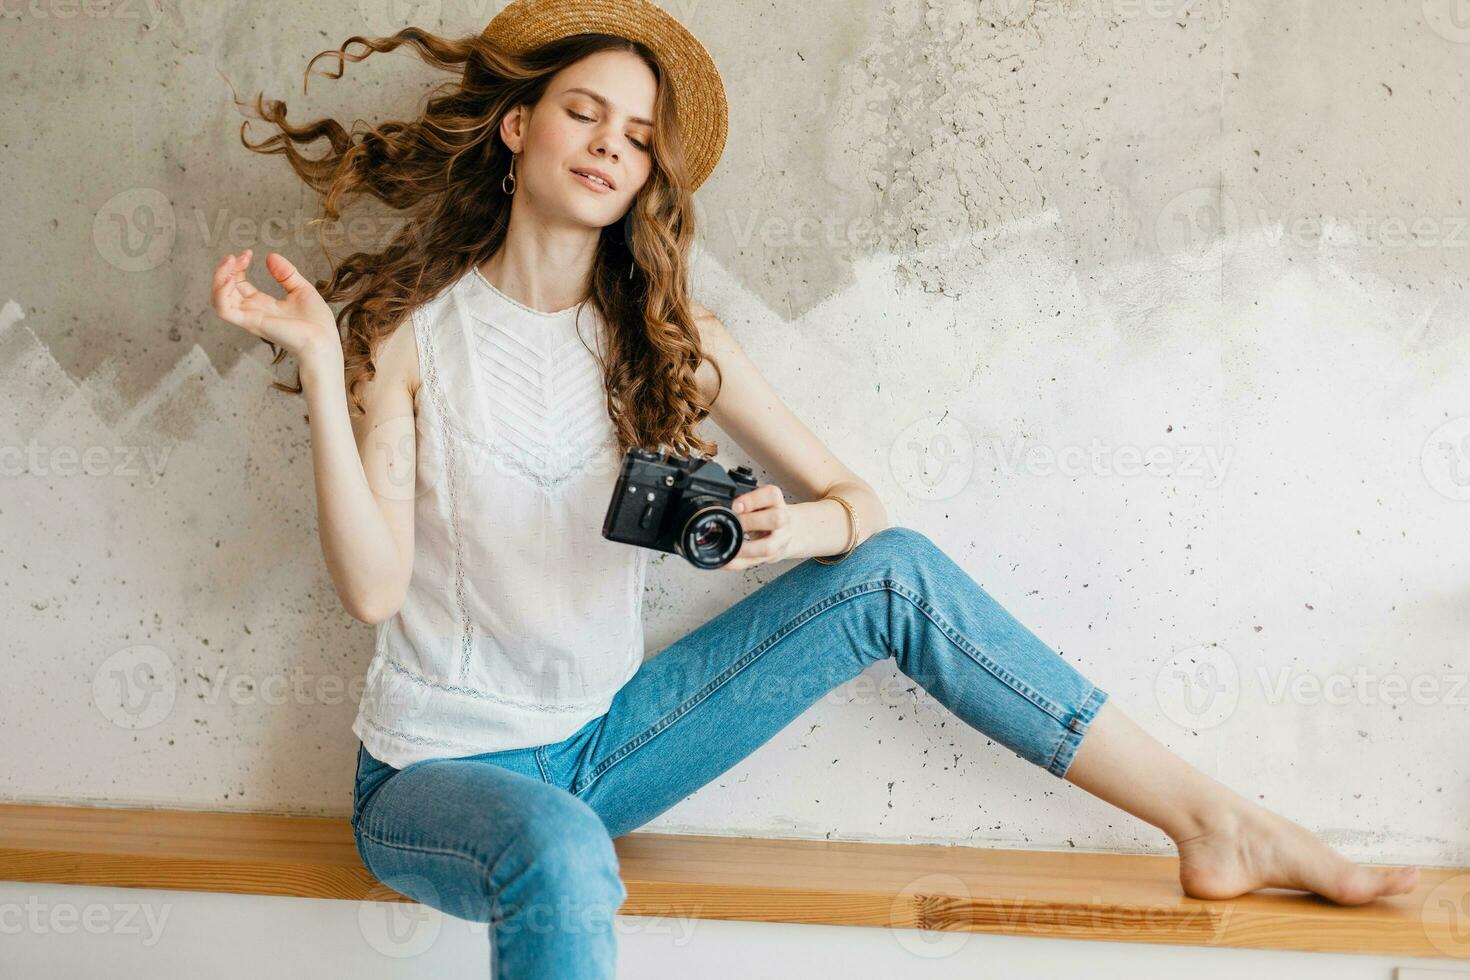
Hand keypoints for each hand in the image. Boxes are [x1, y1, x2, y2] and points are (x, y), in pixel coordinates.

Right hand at [210, 249, 341, 365]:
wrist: (324, 340)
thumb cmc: (316, 322)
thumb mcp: (301, 289)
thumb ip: (285, 274)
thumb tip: (271, 257)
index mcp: (262, 304)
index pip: (238, 284)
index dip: (237, 267)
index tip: (248, 253)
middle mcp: (252, 311)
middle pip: (225, 290)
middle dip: (226, 269)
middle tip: (238, 256)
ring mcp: (250, 317)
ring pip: (219, 299)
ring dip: (220, 278)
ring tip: (231, 262)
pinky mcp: (251, 323)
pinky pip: (224, 310)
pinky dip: (221, 293)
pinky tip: (232, 279)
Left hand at [720, 483, 793, 570]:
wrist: (788, 530)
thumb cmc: (768, 513)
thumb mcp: (759, 501)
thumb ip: (743, 502)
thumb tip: (722, 504)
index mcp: (776, 502)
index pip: (771, 495)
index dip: (752, 500)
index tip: (736, 505)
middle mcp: (782, 520)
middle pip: (776, 519)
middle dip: (752, 522)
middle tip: (736, 523)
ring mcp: (779, 540)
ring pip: (768, 547)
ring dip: (745, 548)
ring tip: (732, 545)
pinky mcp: (772, 556)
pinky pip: (754, 562)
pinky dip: (737, 563)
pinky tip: (726, 561)